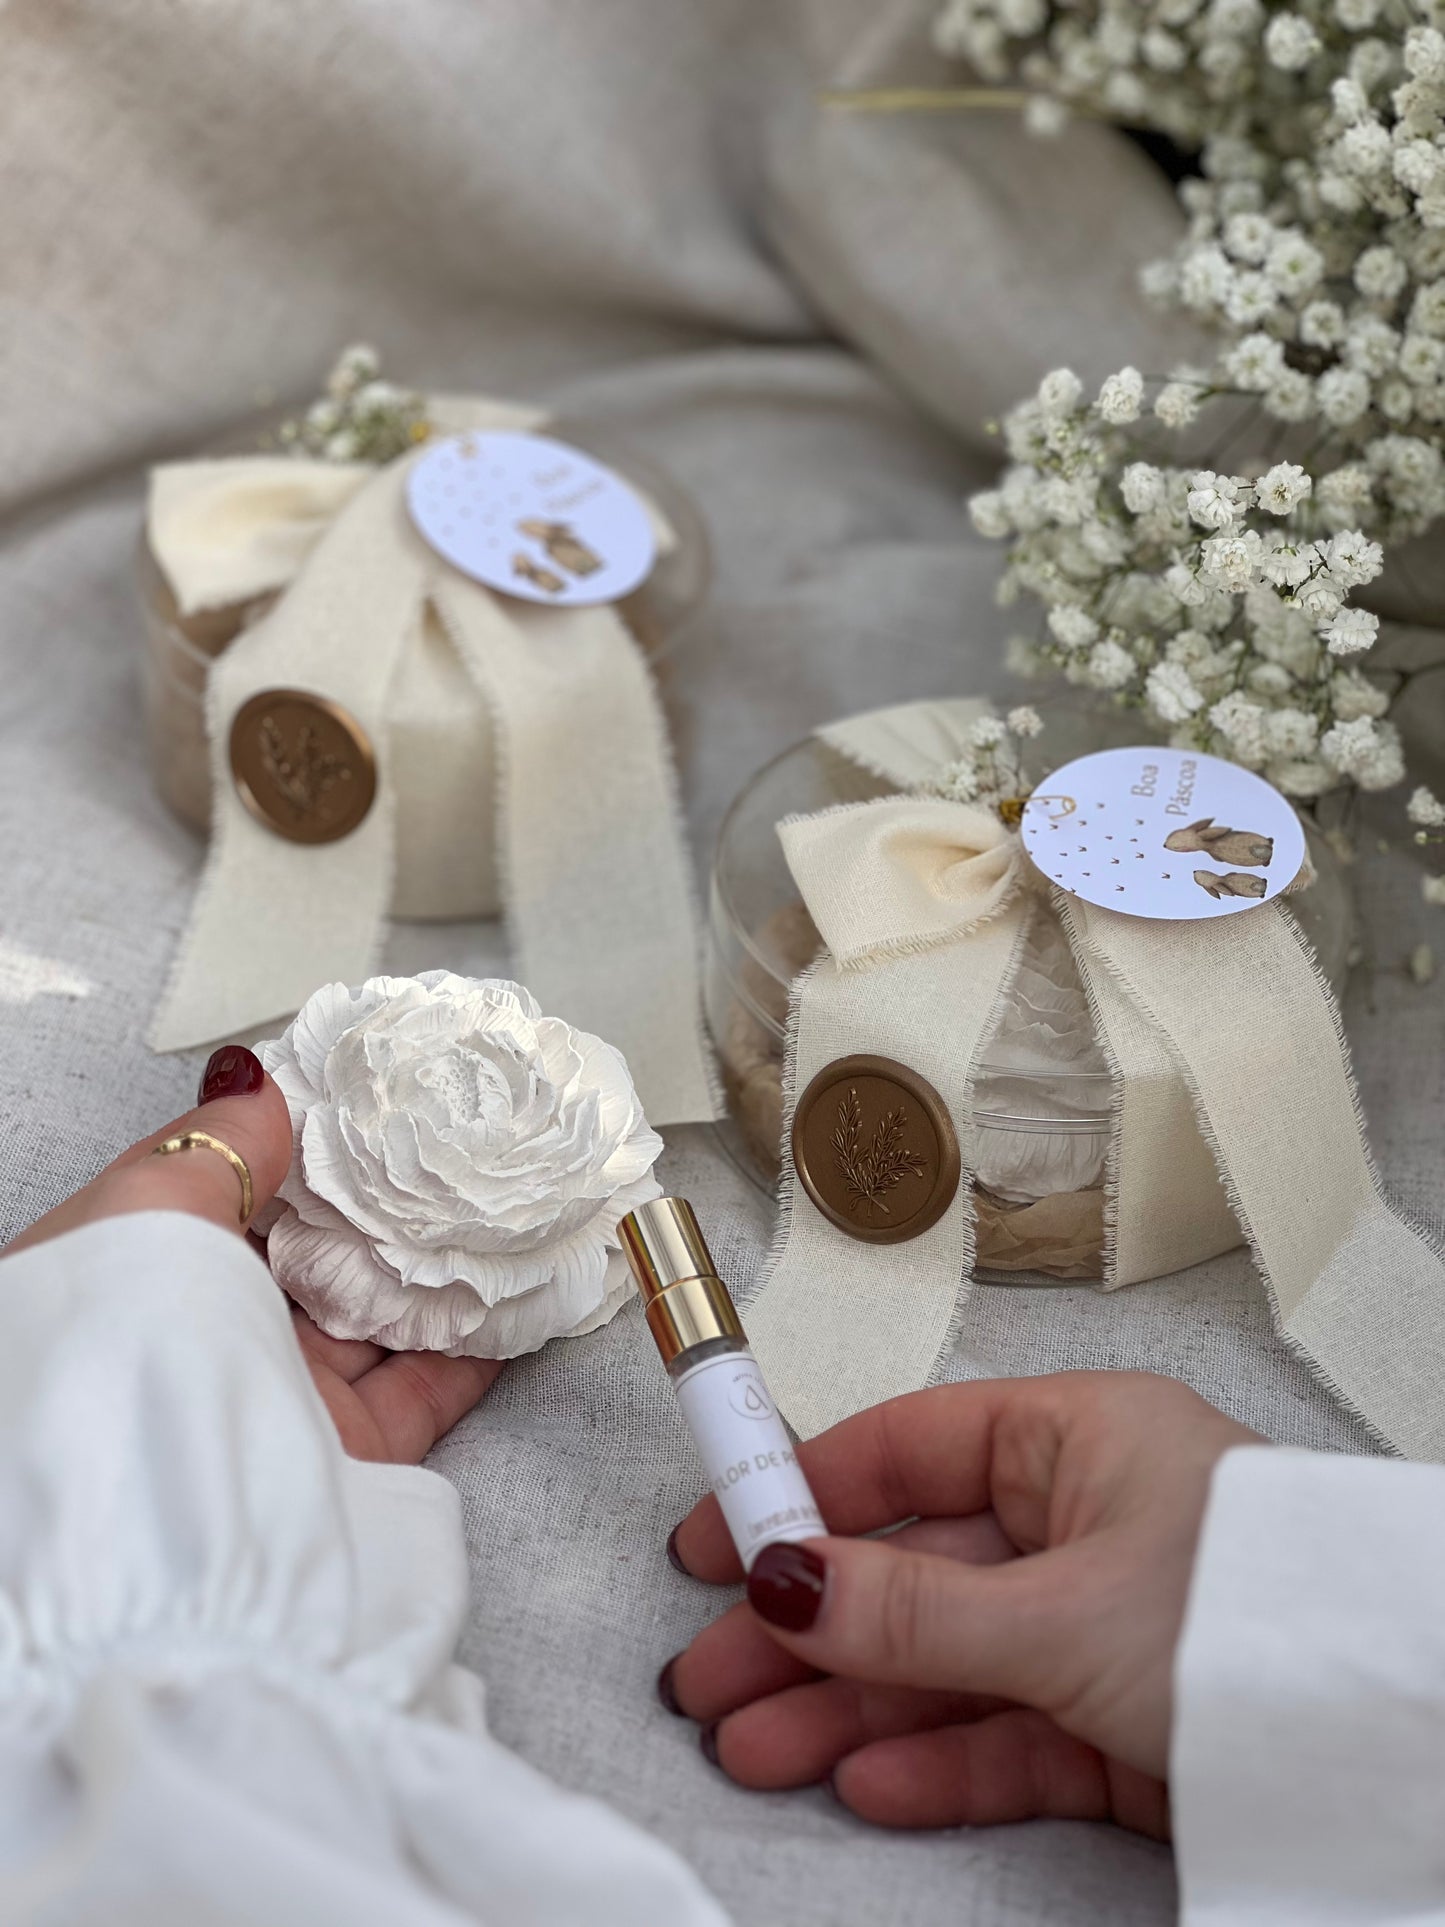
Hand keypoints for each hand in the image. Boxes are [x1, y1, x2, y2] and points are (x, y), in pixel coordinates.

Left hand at [5, 1046, 500, 1461]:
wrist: (157, 1550)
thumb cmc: (125, 1353)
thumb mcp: (149, 1213)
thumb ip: (217, 1145)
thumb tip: (265, 1080)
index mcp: (146, 1271)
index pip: (235, 1192)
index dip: (303, 1144)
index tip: (378, 1097)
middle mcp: (213, 1337)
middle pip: (317, 1254)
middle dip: (386, 1204)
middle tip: (460, 1142)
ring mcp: (285, 1399)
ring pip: (378, 1317)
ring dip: (440, 1266)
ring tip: (504, 1202)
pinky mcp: (353, 1459)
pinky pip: (426, 1387)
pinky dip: (477, 1344)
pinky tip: (516, 1292)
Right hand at [662, 1371, 1261, 1834]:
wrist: (1385, 1743)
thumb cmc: (1256, 1621)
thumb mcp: (1059, 1612)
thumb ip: (908, 1611)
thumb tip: (779, 1582)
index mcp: (1078, 1441)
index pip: (908, 1449)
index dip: (802, 1491)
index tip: (717, 1536)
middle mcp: (1083, 1520)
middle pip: (912, 1568)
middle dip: (807, 1627)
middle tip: (710, 1675)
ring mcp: (1099, 1624)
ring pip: (946, 1660)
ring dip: (849, 1706)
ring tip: (754, 1745)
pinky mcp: (1119, 1720)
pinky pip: (1006, 1731)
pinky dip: (935, 1759)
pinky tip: (862, 1780)